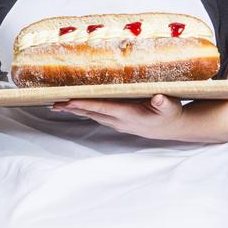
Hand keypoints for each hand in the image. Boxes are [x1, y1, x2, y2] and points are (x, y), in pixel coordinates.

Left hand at [51, 94, 182, 138]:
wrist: (173, 128)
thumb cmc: (171, 115)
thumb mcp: (170, 107)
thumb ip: (163, 102)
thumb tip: (158, 98)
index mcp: (129, 115)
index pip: (102, 108)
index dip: (85, 104)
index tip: (70, 101)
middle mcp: (120, 120)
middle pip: (92, 113)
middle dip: (73, 108)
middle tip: (55, 104)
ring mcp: (118, 123)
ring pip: (93, 115)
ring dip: (76, 111)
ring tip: (60, 105)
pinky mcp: (119, 121)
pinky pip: (98, 115)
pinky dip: (86, 111)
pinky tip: (78, 107)